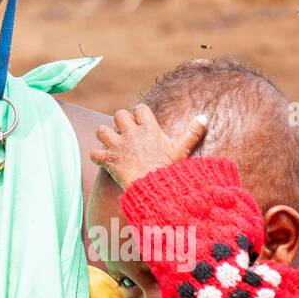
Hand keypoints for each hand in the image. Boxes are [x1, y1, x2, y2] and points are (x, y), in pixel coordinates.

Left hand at [90, 104, 206, 188]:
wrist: (157, 189)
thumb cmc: (170, 170)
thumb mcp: (182, 151)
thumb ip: (192, 133)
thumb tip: (204, 118)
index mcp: (149, 129)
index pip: (140, 109)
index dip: (139, 114)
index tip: (141, 122)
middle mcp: (131, 133)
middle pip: (119, 114)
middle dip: (120, 122)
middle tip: (125, 133)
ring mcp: (118, 146)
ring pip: (102, 130)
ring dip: (105, 136)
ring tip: (112, 144)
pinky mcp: (108, 159)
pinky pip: (94, 153)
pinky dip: (97, 156)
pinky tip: (103, 160)